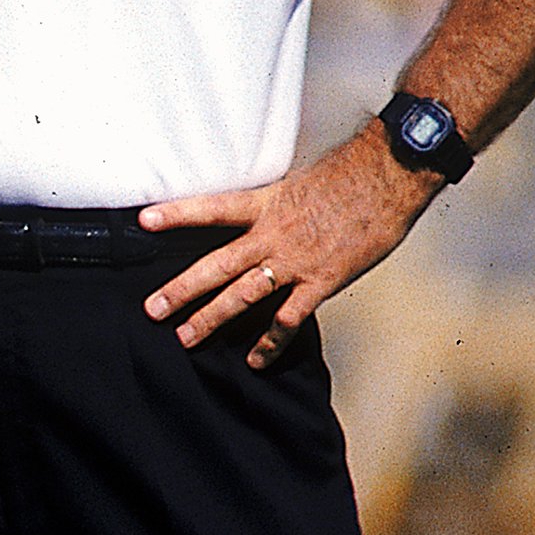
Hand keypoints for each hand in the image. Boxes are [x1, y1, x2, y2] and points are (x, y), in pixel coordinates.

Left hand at [140, 122, 440, 369]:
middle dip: (181, 288)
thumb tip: (265, 214)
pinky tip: (253, 360)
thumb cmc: (354, 173)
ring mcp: (295, 261)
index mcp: (267, 203)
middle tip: (152, 308)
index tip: (143, 221)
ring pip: (243, 295)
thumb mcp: (303, 180)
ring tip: (184, 337)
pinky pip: (288, 319)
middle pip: (216, 264)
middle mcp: (273, 234)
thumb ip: (279, 202)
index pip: (212, 207)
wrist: (391, 175)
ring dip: (211, 318)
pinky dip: (269, 343)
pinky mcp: (320, 282)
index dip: (176, 213)